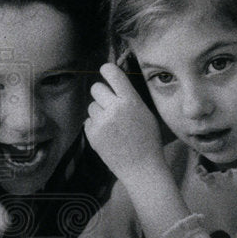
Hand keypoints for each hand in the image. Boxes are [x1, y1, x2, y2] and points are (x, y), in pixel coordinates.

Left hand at [85, 62, 165, 179]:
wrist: (142, 168)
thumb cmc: (148, 141)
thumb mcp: (145, 113)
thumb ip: (129, 99)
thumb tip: (114, 84)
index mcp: (131, 101)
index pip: (113, 74)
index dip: (107, 69)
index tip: (105, 70)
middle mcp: (115, 108)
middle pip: (96, 88)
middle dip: (101, 94)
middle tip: (109, 104)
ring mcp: (102, 122)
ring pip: (91, 106)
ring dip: (98, 113)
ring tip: (112, 127)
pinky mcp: (92, 135)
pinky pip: (88, 122)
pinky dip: (95, 127)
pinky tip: (108, 137)